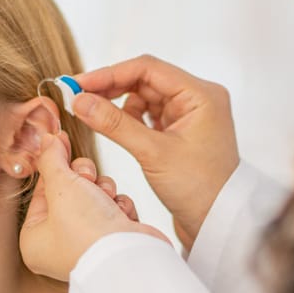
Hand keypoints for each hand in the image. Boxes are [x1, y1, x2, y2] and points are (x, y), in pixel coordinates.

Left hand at [21, 133, 168, 281]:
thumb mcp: (62, 185)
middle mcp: (58, 245)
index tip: (60, 140)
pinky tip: (121, 214)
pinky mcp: (114, 242)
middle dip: (84, 178)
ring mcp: (88, 244)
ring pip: (94, 196)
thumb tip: (46, 139)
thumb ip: (51, 159)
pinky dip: (119, 207)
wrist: (131, 258)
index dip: (53, 164)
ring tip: (106, 199)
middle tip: (87, 177)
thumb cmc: (88, 231)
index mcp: (35, 240)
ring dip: (103, 190)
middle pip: (69, 191)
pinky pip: (114, 210)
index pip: (42, 191)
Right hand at [72, 55, 238, 248]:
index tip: (78, 84)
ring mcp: (190, 115)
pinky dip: (129, 119)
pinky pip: (150, 115)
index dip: (109, 74)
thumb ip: (114, 124)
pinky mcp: (181, 131)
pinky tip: (114, 128)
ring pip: (145, 97)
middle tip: (76, 97)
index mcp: (201, 95)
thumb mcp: (152, 153)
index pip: (148, 69)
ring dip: (118, 104)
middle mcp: (198, 99)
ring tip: (93, 115)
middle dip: (110, 88)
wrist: (217, 223)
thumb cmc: (197, 189)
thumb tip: (80, 100)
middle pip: (145, 80)